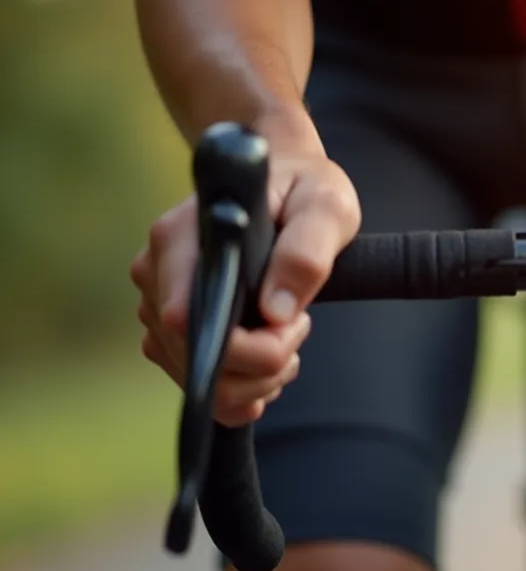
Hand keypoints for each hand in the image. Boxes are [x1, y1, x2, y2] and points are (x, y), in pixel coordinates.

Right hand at [130, 145, 360, 425]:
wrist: (287, 182)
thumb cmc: (305, 188)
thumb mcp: (325, 206)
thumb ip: (306, 252)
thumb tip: (277, 311)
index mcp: (178, 238)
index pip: (186, 322)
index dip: (250, 346)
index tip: (296, 321)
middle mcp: (156, 273)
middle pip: (200, 362)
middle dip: (266, 364)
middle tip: (301, 323)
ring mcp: (158, 305)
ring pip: (204, 383)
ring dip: (260, 378)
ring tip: (289, 334)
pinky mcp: (171, 331)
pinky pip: (203, 386)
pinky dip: (246, 387)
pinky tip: (272, 361)